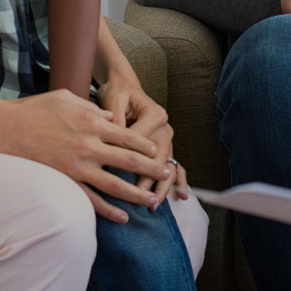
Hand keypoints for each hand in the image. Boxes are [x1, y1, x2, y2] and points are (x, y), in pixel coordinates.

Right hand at [0, 89, 170, 221]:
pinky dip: (109, 211)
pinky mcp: (66, 182)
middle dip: (150, 168)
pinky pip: (92, 200)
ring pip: (116, 185)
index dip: (145, 145)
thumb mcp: (67, 98)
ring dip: (137, 194)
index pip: (128, 136)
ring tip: (152, 201)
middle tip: (165, 174)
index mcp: (92, 122)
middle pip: (129, 160)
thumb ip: (92, 107)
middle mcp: (90, 146)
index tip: (156, 150)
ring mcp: (78, 167)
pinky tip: (122, 217)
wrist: (6, 130)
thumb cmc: (35, 110)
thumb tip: (110, 117)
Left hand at [96, 75, 186, 204]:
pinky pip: (174, 165)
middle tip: (137, 196)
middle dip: (147, 179)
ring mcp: (167, 138)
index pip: (140, 142)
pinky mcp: (165, 146)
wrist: (125, 86)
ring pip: (167, 165)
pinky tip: (181, 195)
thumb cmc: (117, 93)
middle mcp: (165, 126)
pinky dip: (178, 180)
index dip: (126, 158)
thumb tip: (109, 145)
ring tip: (153, 203)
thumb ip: (114, 121)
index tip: (112, 174)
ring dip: (161, 186)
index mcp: (155, 114)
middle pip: (157, 158)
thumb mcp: (113, 101)